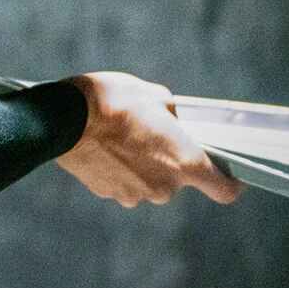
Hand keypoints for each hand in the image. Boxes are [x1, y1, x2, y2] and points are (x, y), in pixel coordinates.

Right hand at [56, 71, 242, 206]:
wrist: (60, 118)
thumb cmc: (112, 102)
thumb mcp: (151, 94)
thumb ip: (170, 113)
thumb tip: (169, 117)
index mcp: (184, 163)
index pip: (225, 190)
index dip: (228, 183)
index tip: (224, 173)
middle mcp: (163, 187)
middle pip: (177, 181)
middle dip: (166, 161)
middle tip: (149, 135)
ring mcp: (132, 194)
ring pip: (146, 182)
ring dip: (139, 166)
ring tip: (119, 138)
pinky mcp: (105, 192)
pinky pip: (120, 183)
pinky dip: (115, 169)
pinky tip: (101, 147)